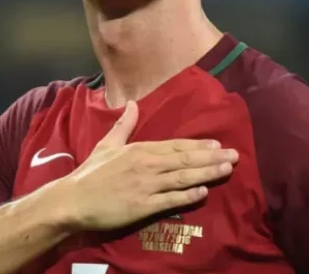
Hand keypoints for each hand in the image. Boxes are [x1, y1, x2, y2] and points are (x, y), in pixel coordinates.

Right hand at [55, 101, 237, 230]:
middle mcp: (146, 165)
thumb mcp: (107, 144)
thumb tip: (131, 103)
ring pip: (182, 178)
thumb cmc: (90, 173)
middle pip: (185, 160)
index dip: (198, 145)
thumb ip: (123, 125)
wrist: (73, 200)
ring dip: (207, 173)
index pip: (175, 145)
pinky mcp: (142, 206)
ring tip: (227, 170)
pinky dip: (187, 196)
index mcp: (139, 149)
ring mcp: (145, 186)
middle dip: (211, 158)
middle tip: (235, 156)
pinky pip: (170, 200)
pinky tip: (203, 193)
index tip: (218, 144)